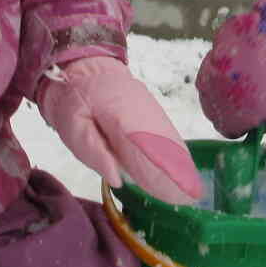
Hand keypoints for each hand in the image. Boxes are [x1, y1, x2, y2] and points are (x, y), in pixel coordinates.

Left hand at [37, 54, 201, 204]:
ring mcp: (150, 110)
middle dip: (179, 171)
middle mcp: (142, 111)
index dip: (165, 167)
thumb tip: (118, 180)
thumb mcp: (73, 127)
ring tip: (192, 190)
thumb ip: (94, 152)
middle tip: (192, 197)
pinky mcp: (151, 111)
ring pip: (169, 139)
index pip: (148, 144)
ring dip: (181, 163)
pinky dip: (176, 152)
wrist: (82, 69)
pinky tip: (184, 169)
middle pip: (165, 143)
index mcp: (120, 114)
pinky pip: (166, 134)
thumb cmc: (74, 102)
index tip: (180, 185)